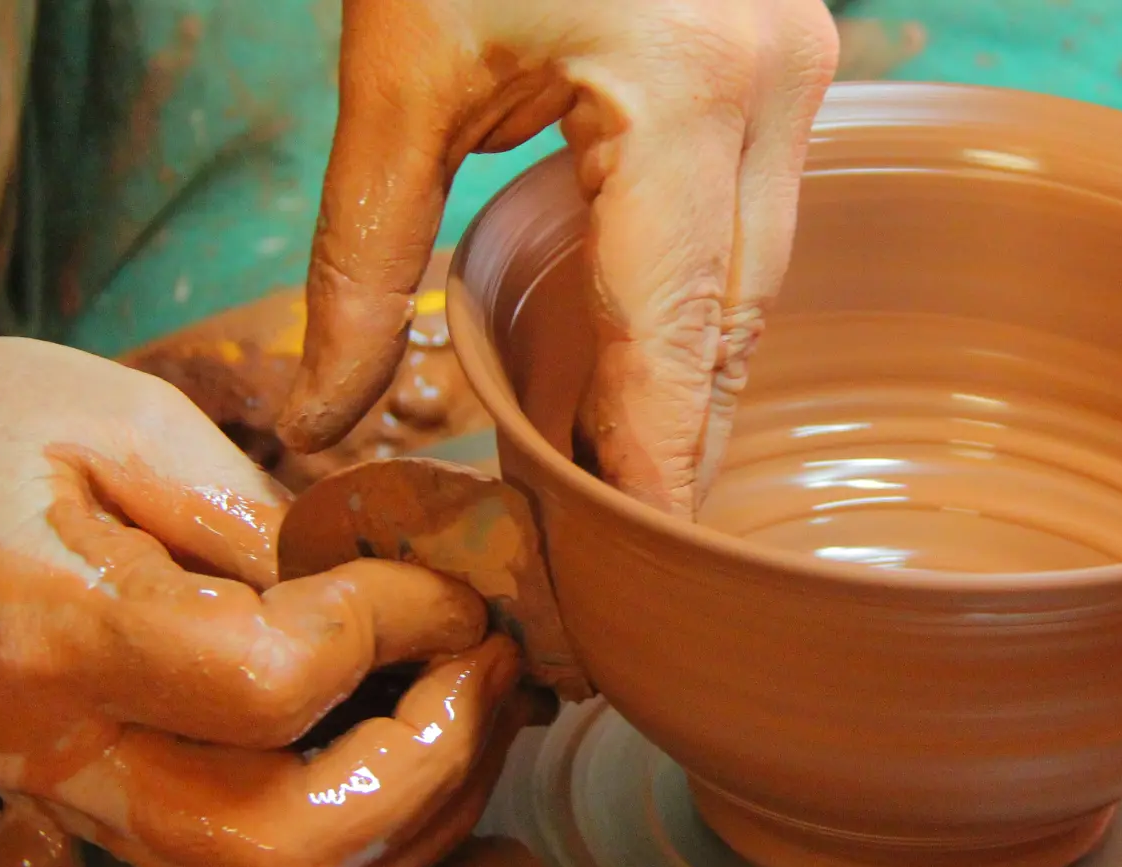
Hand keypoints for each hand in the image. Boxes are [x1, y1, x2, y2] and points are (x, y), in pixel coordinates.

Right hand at [0, 338, 526, 866]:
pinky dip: (368, 822)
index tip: (446, 569)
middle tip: (492, 660)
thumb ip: (257, 514)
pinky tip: (419, 733)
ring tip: (478, 697)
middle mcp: (64, 754)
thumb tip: (401, 580)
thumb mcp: (114, 416)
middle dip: (438, 759)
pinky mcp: (109, 815)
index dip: (396, 624)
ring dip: (422, 808)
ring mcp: (83, 805)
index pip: (273, 682)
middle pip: (291, 844)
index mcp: (50, 631)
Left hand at [277, 0, 839, 515]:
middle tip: (628, 544)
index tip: (643, 561)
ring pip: (759, 273)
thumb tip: (327, 412)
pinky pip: (753, 213)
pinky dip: (699, 294)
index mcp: (684, 87)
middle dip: (683, 436)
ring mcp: (794, 59)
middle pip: (737, 318)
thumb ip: (362, 255)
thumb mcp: (395, 69)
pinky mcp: (777, 50)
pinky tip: (648, 352)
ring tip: (630, 471)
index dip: (660, 460)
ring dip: (696, 372)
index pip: (678, 331)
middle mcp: (771, 79)